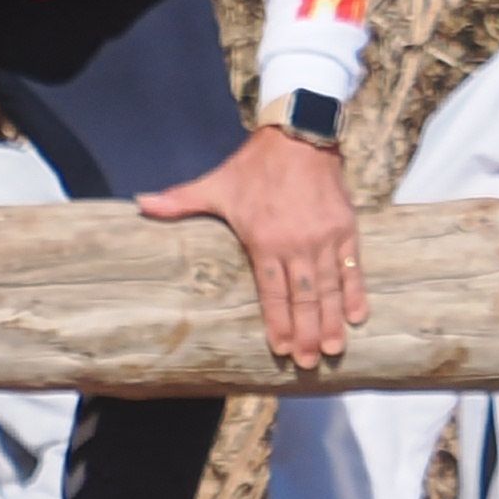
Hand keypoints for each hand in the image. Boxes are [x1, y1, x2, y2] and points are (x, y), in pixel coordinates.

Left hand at [138, 124, 368, 369]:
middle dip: (307, 332)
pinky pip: (353, 266)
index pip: (271, 292)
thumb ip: (179, 202)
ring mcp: (325, 237)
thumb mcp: (214, 185)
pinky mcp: (346, 227)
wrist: (298, 136)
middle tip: (309, 362)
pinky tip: (357, 316)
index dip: (278, 322)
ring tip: (333, 349)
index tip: (282, 349)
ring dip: (331, 320)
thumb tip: (140, 203)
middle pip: (302, 297)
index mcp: (263, 240)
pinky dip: (355, 291)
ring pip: (328, 287)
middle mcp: (297, 244)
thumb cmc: (253, 166)